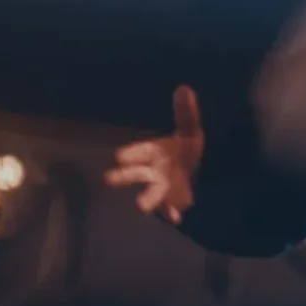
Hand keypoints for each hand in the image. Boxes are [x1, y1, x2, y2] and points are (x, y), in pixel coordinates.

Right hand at [108, 84, 204, 221]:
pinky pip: (171, 209)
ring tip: (141, 206)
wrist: (197, 173)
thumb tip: (184, 88)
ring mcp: (162, 188)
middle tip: (108, 179)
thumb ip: (186, 113)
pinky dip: (171, 212)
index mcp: (155, 152)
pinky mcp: (172, 202)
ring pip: (152, 193)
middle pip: (138, 173)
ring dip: (148, 198)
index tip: (120, 156)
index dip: (133, 153)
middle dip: (125, 176)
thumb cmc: (186, 151)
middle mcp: (154, 170)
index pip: (142, 151)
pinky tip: (175, 218)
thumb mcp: (191, 131)